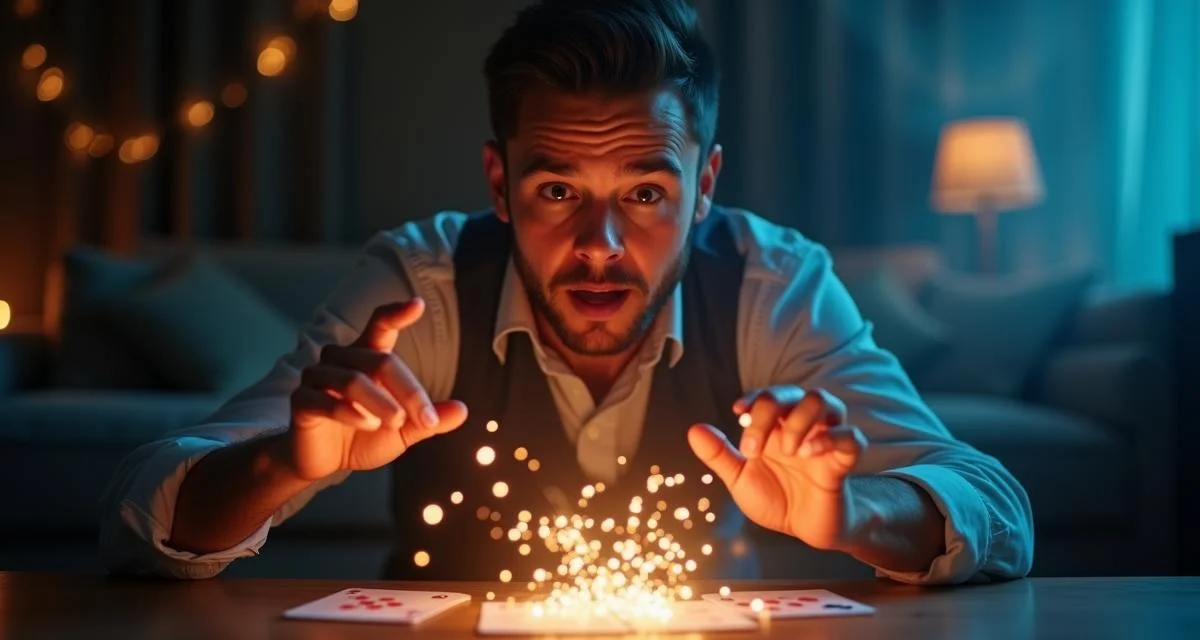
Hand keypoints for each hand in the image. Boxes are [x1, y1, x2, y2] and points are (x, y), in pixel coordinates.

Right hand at [286, 298, 467, 480]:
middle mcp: (341, 359)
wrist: (325, 463)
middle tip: (427, 420)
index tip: (417, 304)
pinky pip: (326, 401)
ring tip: (396, 423)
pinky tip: (368, 425)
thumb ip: (429, 420)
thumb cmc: (364, 436)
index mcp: (367, 357)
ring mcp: (318, 377)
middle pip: (380, 361)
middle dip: (410, 392)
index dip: (396, 313)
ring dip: (381, 403)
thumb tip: (462, 410)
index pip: (380, 325)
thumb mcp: (404, 430)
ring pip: (352, 379)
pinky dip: (351, 413)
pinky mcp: (301, 401)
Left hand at [687, 385, 865, 550]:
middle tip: (752, 449)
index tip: (739, 412)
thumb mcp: (740, 479)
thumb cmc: (777, 498)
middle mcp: (801, 426)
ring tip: (787, 450)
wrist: (805, 529)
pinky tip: (808, 454)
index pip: (768, 395)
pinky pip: (851, 437)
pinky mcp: (843, 462)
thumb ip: (719, 455)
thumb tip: (694, 430)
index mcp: (776, 427)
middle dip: (768, 409)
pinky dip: (830, 438)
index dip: (754, 397)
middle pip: (792, 392)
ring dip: (799, 418)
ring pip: (824, 400)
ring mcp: (824, 441)